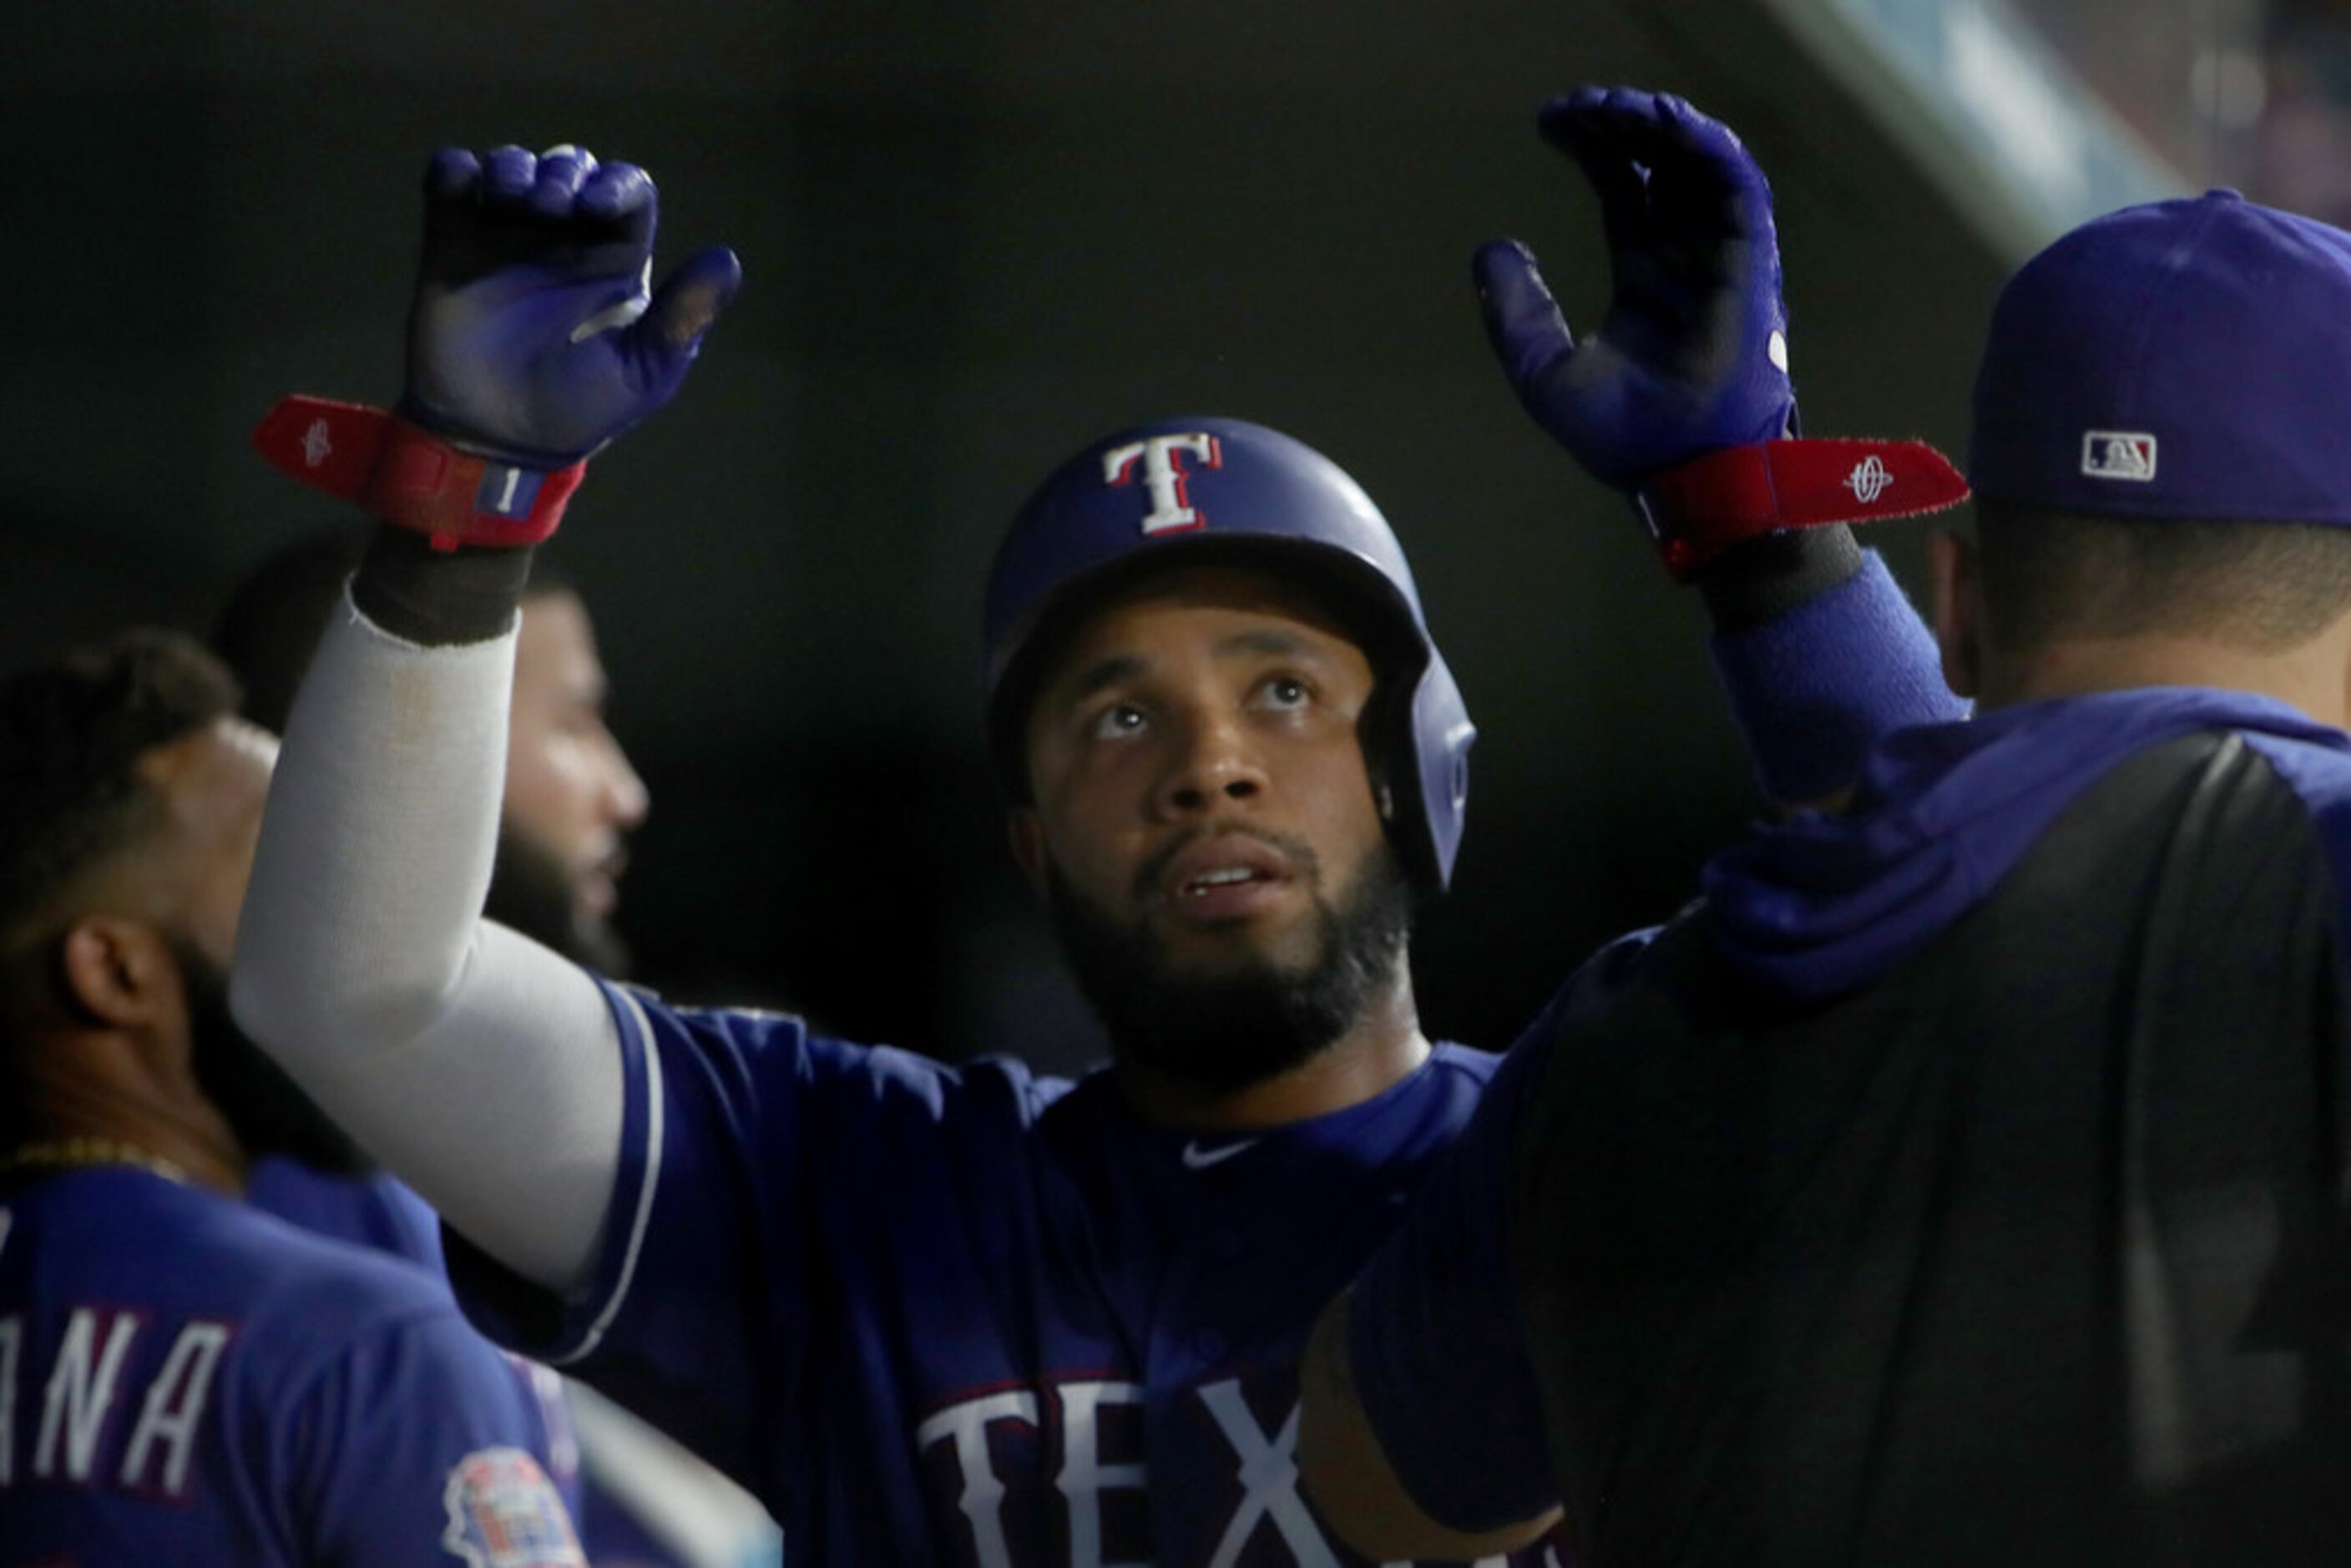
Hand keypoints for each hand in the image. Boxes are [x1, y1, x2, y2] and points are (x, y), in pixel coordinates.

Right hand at [403, 144, 741, 467]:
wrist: (501, 442)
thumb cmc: (582, 409)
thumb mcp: (643, 371)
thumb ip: (682, 318)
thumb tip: (727, 259)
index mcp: (616, 259)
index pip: (628, 192)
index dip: (617, 182)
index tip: (598, 204)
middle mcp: (564, 238)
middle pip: (571, 167)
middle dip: (563, 171)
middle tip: (552, 206)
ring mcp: (507, 237)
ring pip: (513, 167)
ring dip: (513, 166)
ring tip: (514, 198)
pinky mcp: (452, 246)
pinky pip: (451, 186)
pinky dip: (453, 171)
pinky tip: (461, 182)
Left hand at [1477, 88, 1793, 490]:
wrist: (1681, 471)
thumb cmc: (1621, 437)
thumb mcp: (1543, 370)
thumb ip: (1516, 312)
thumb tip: (1490, 249)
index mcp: (1644, 279)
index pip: (1624, 189)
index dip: (1593, 148)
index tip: (1548, 123)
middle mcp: (1685, 259)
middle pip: (1659, 164)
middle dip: (1620, 124)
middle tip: (1573, 105)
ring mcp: (1719, 259)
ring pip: (1697, 164)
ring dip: (1657, 124)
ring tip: (1609, 104)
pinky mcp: (1749, 263)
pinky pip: (1737, 188)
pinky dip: (1705, 148)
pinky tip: (1663, 124)